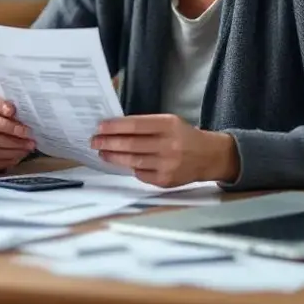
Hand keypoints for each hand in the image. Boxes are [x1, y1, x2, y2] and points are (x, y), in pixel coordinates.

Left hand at [92, 114, 239, 187]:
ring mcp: (167, 165)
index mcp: (168, 126)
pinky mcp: (166, 180)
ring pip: (133, 161)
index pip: (134, 125)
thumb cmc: (184, 136)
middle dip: (108, 143)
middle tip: (94, 141)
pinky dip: (130, 168)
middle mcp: (168, 145)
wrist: (209, 156)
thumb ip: (145, 125)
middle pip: (131, 144)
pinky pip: (140, 174)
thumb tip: (115, 129)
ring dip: (113, 157)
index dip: (114, 127)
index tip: (99, 127)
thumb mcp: (169, 122)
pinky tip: (122, 163)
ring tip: (102, 152)